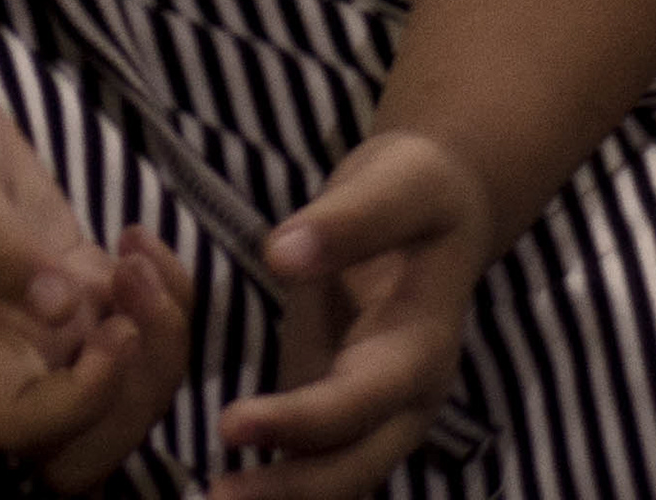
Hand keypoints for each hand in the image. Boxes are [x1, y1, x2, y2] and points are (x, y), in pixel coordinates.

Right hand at [0, 55, 193, 492]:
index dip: (82, 406)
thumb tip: (65, 306)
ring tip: (138, 259)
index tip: (107, 331)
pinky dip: (165, 292)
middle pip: (93, 436)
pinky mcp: (73, 273)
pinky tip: (138, 238)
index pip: (30, 427)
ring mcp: (49, 313)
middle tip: (135, 302)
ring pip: (131, 379)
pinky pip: (140, 317)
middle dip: (140, 388)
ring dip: (160, 337)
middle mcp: (13, 342)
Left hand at [207, 131, 486, 497]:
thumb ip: (346, 222)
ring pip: (338, 469)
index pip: (356, 402)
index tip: (231, 425)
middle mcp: (403, 395)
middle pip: (353, 464)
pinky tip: (231, 479)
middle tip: (215, 497)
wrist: (441, 198)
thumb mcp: (395, 187)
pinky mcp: (342, 388)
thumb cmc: (419, 189)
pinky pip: (315, 444)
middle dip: (290, 490)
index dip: (298, 420)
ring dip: (284, 492)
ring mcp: (375, 401)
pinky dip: (281, 466)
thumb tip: (283, 254)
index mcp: (419, 351)